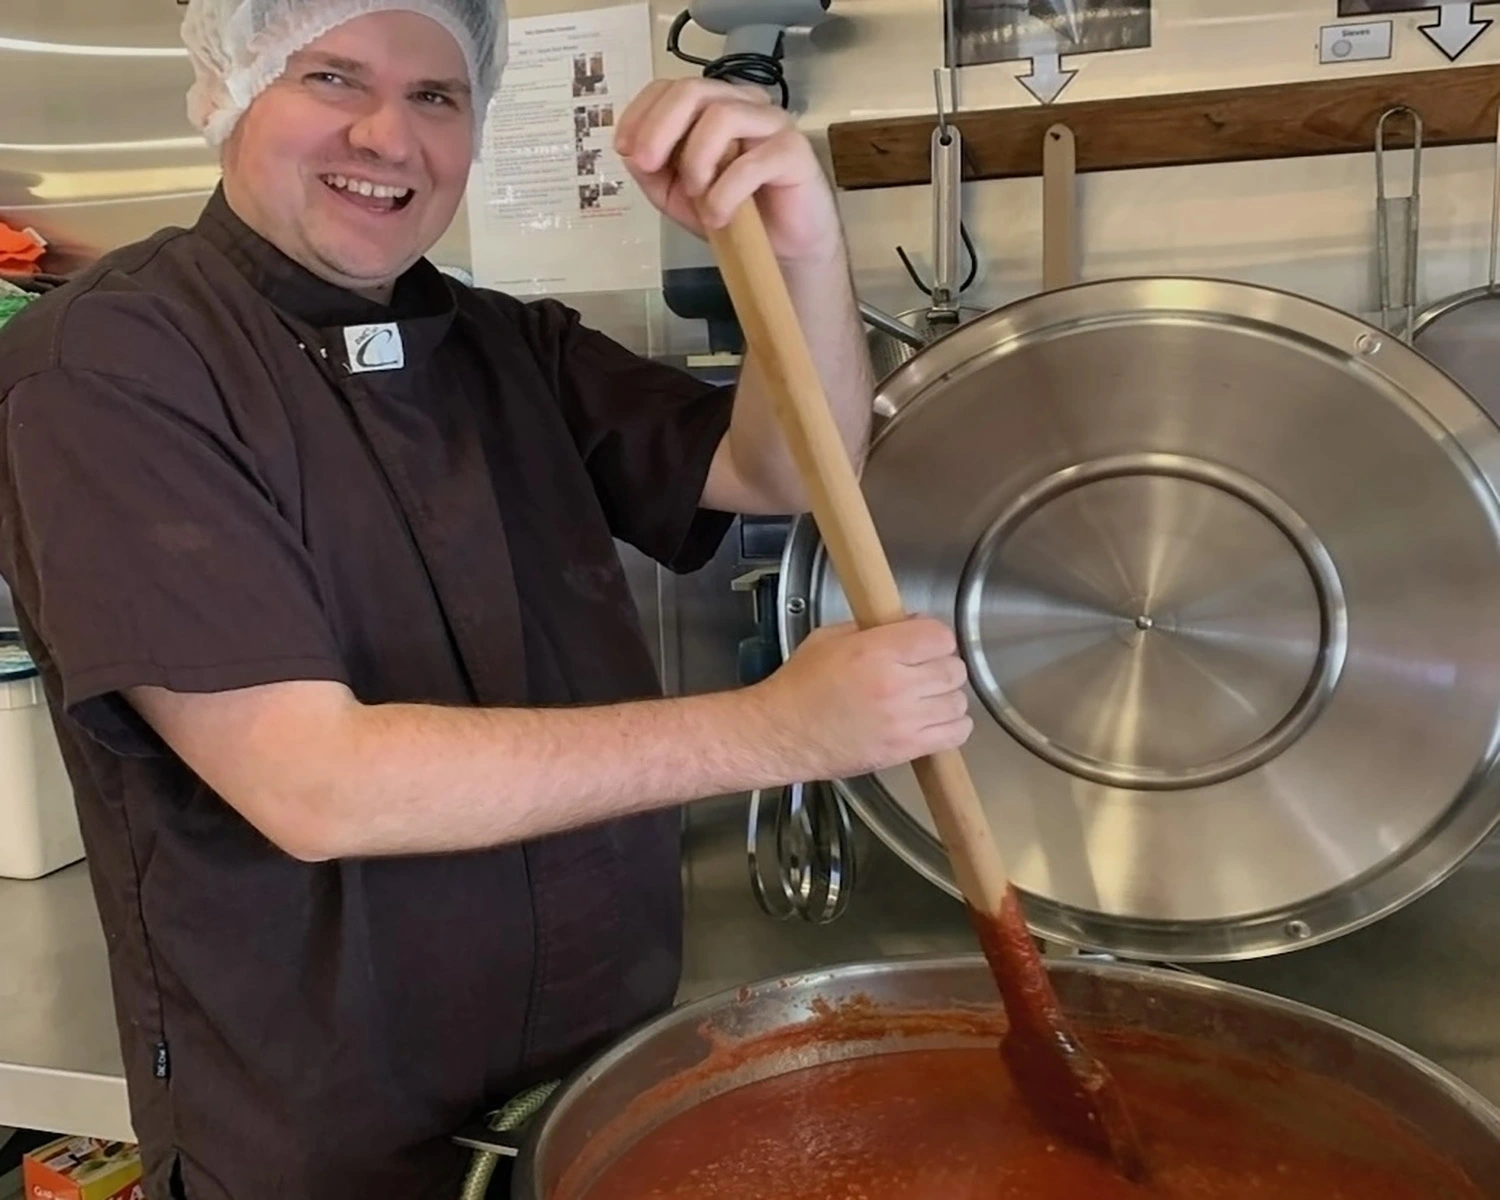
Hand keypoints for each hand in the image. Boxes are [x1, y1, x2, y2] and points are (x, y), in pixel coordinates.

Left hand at [612, 77, 843, 264]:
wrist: (783, 247)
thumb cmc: (732, 212)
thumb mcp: (678, 195)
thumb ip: (653, 171)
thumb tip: (631, 150)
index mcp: (712, 106)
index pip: (670, 87)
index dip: (641, 113)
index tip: (625, 149)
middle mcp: (742, 104)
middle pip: (692, 90)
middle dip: (659, 128)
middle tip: (647, 165)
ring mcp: (770, 123)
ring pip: (721, 117)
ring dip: (696, 161)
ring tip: (698, 197)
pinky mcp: (793, 151)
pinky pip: (751, 162)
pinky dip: (725, 193)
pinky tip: (720, 217)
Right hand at [749, 617, 973, 780]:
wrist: (781, 734)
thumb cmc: (799, 687)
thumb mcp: (829, 638)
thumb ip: (874, 628)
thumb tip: (910, 624)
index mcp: (875, 652)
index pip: (940, 635)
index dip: (934, 637)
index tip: (925, 642)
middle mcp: (894, 685)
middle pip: (953, 668)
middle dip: (940, 665)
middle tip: (922, 669)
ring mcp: (903, 720)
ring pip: (958, 701)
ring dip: (946, 696)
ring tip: (925, 697)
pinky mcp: (905, 749)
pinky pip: (956, 733)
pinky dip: (953, 725)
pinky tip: (934, 719)